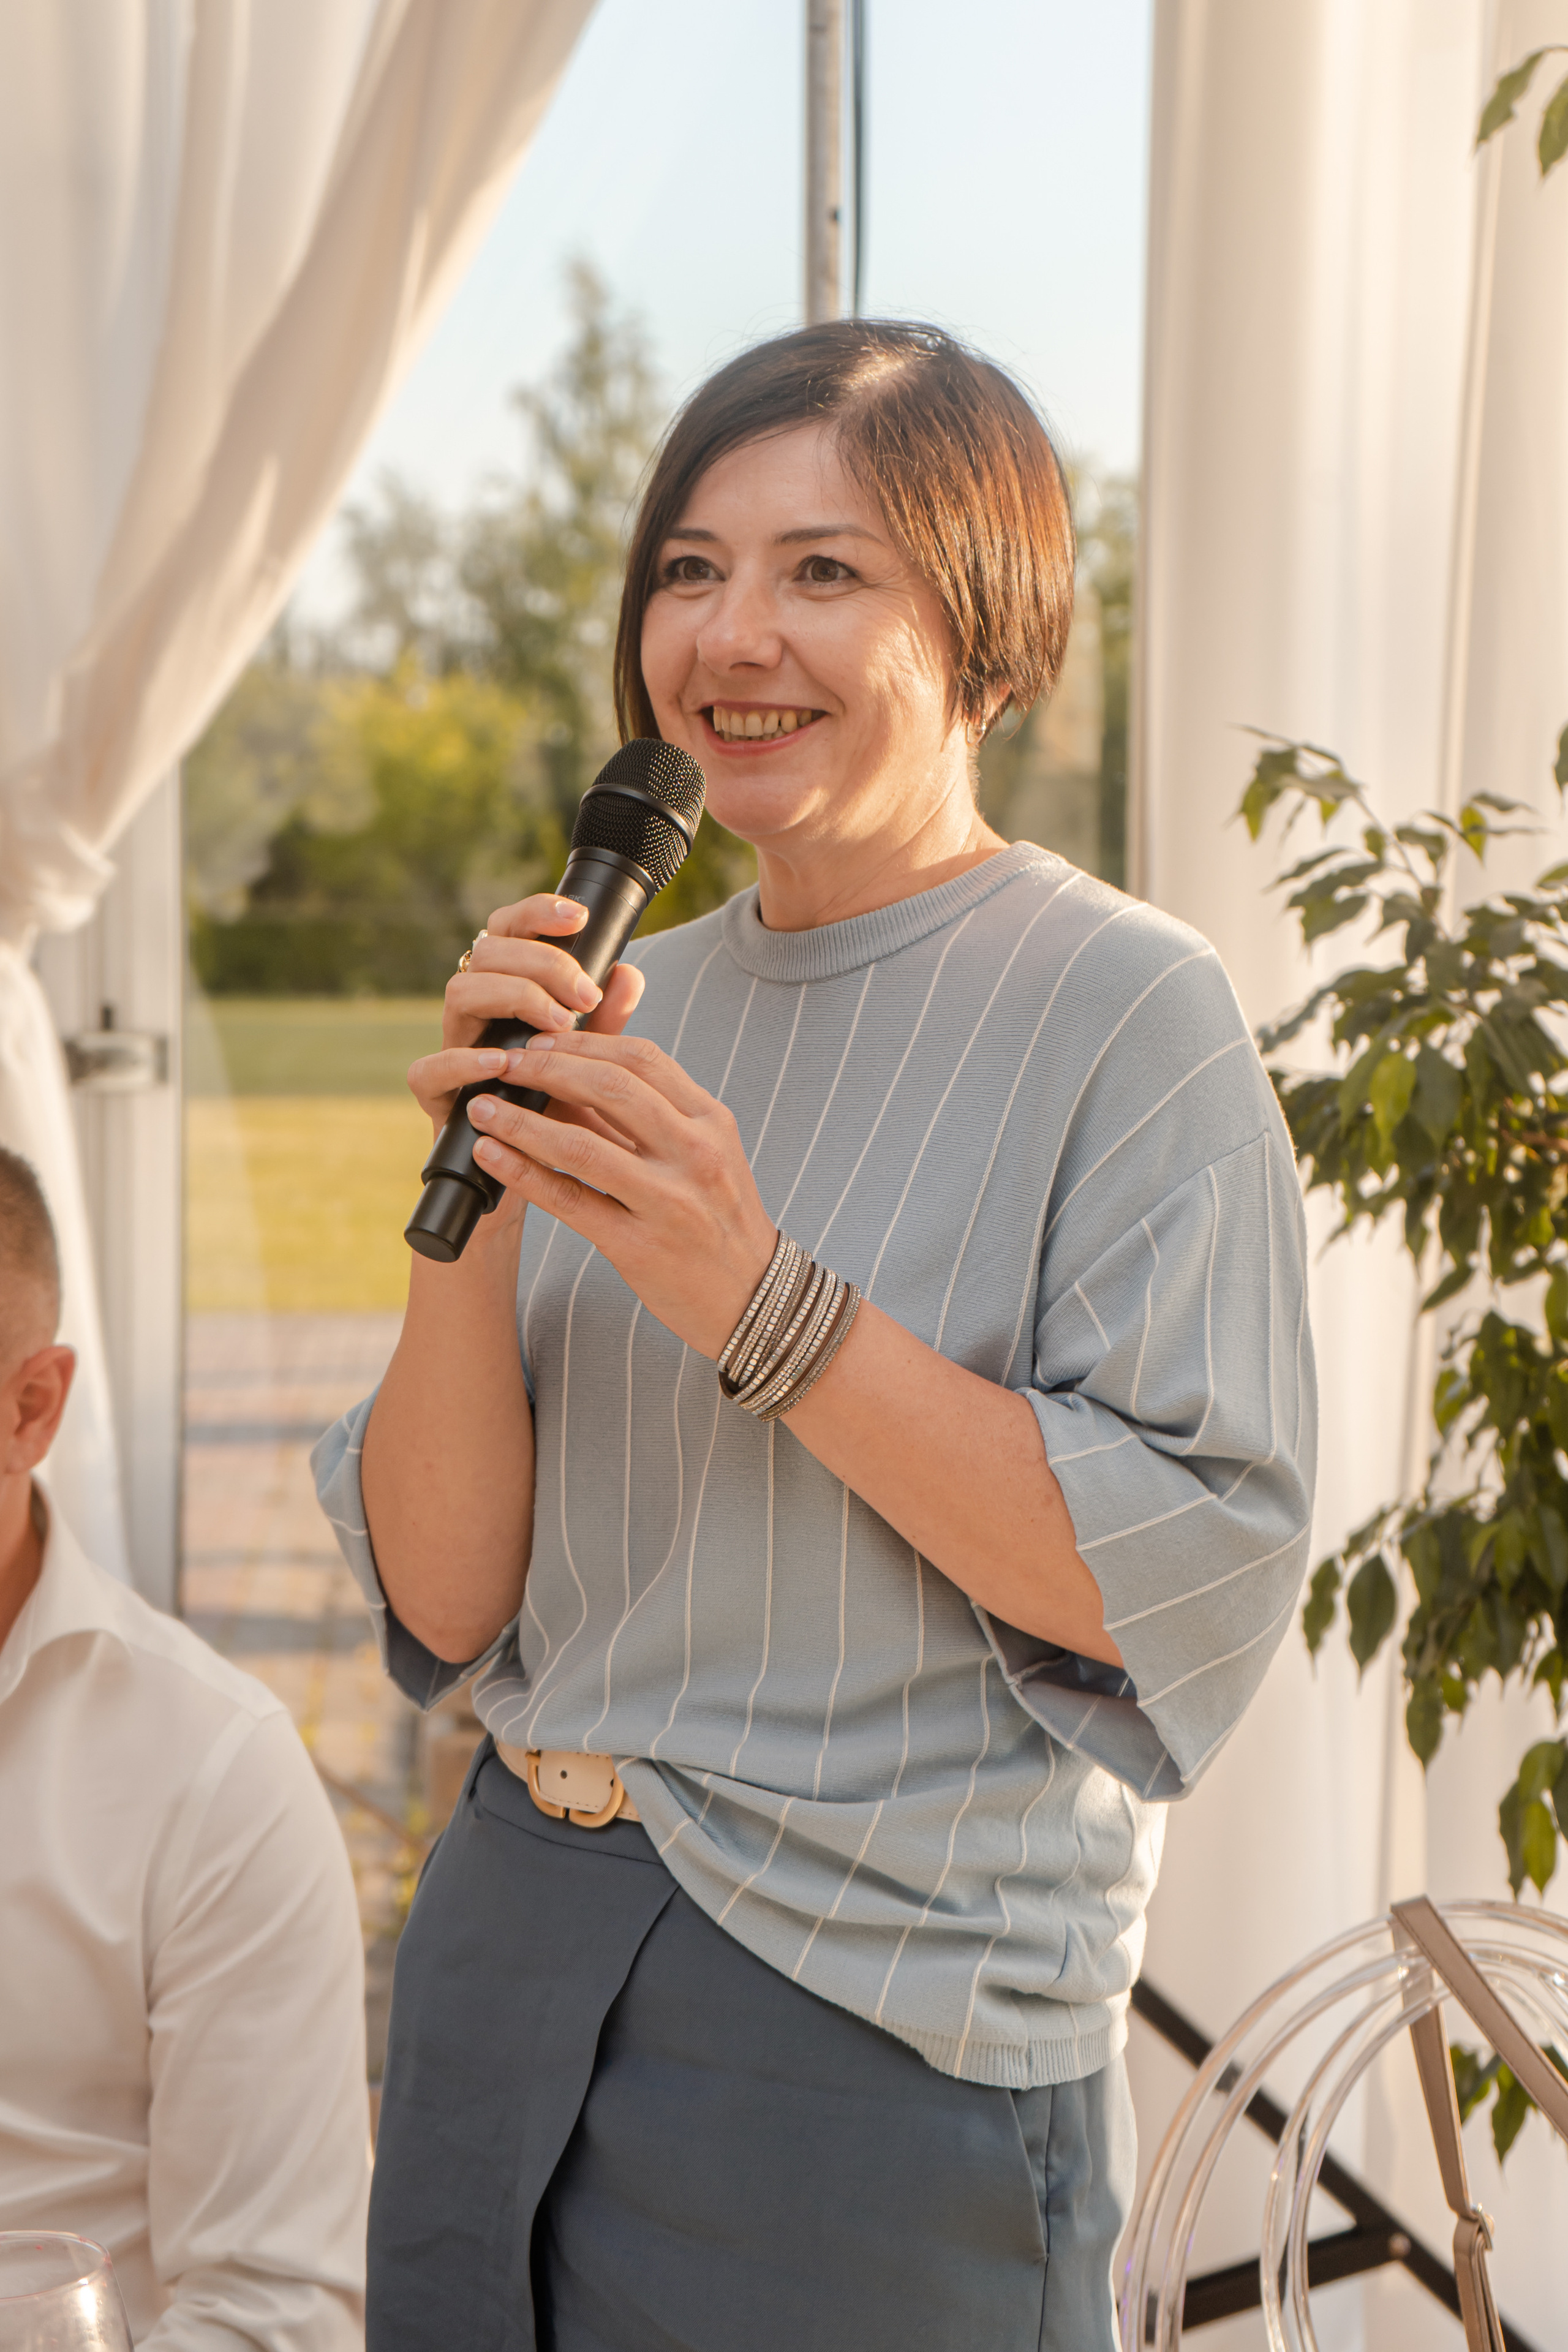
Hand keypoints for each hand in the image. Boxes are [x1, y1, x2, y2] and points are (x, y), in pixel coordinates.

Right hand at [404, 894, 647, 1225]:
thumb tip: (628, 973)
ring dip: (510, 998)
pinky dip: (465, 1060)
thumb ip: (605, 1021)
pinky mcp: (436, 1096)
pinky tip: (502, 1062)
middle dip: (540, 961)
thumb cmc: (560, 1114)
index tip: (580, 916)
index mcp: (511, 990)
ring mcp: (454, 1048)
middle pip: (488, 949)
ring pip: (459, 991)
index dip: (537, 912)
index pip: (511, 929)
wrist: (532, 1184)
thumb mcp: (591, 1063)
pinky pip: (429, 1066)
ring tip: (555, 1023)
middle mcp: (479, 1011)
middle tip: (583, 995)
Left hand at [462, 1030, 777, 1356]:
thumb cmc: (722, 1221)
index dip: (583, 1042)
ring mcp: (668, 1201)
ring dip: (520, 1120)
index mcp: (711, 1121)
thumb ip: (653, 1116)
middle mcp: (694, 1153)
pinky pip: (569, 1200)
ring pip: (581, 1144)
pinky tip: (491, 1156)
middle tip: (502, 1062)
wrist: (754, 1299)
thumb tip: (576, 1077)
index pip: (643, 1058)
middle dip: (545, 1068)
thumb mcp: (706, 1155)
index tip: (541, 1039)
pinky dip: (523, 1173)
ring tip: (481, 1106)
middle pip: (609, 1088)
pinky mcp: (638, 1247)